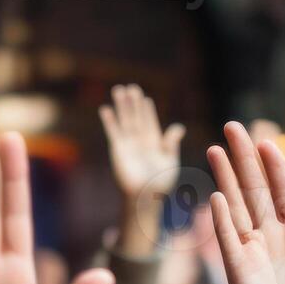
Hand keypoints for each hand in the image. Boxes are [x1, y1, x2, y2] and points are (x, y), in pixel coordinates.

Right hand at [99, 85, 183, 255]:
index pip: (150, 122)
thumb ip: (171, 144)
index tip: (145, 99)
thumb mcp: (170, 162)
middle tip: (131, 87)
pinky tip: (106, 110)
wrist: (144, 196)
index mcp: (155, 143)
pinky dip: (109, 121)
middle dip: (133, 103)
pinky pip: (113, 132)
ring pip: (124, 121)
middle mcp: (140, 141)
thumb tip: (179, 127)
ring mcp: (128, 144)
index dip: (147, 111)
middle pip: (136, 118)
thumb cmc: (160, 183)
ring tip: (118, 90)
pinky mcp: (117, 149)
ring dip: (121, 106)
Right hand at [206, 121, 284, 283]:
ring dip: (226, 176)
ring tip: (217, 147)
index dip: (275, 165)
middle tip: (235, 126)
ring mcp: (251, 248)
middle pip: (255, 187)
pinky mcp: (235, 266)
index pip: (283, 189)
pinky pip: (226, 234)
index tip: (267, 141)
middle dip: (245, 158)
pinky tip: (216, 193)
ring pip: (237, 203)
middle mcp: (272, 235)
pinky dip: (221, 216)